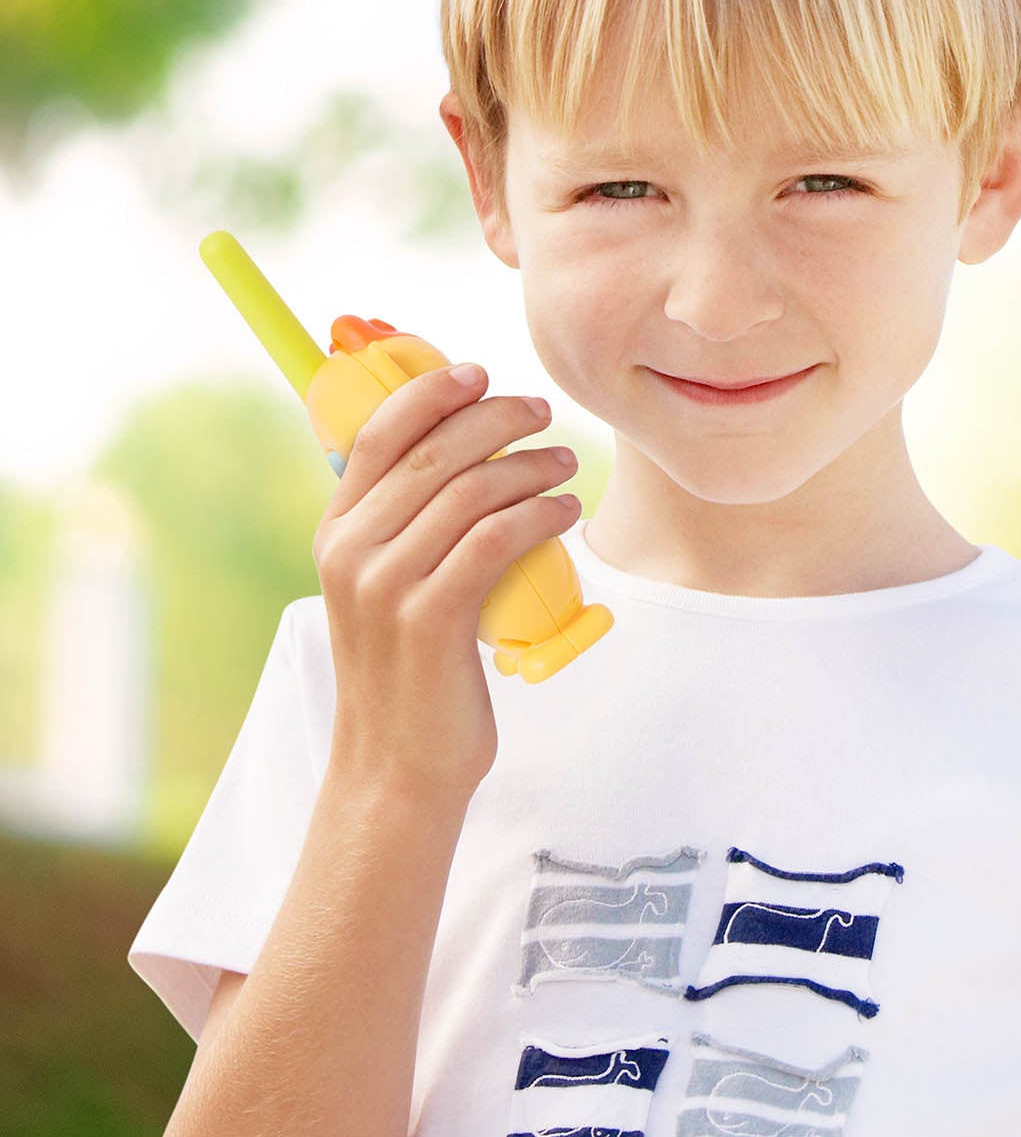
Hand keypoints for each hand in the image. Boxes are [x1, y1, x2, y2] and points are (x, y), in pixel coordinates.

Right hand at [312, 362, 580, 798]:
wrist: (396, 764)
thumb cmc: (411, 668)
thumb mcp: (387, 588)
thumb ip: (406, 527)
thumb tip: (462, 454)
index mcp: (336, 534)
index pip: (375, 435)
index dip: (428, 393)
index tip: (478, 372)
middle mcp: (352, 552)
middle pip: (434, 452)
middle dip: (496, 419)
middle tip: (542, 413)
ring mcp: (388, 586)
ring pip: (473, 491)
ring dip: (531, 466)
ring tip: (567, 466)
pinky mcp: (432, 619)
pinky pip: (496, 539)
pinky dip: (539, 512)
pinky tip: (566, 509)